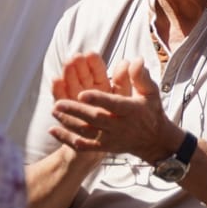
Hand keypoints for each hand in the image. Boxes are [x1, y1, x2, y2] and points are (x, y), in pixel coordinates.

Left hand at [50, 56, 178, 162]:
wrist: (154, 140)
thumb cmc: (150, 111)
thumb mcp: (151, 92)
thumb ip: (140, 76)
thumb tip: (134, 60)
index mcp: (131, 110)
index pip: (114, 104)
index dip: (98, 99)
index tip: (82, 94)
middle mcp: (120, 126)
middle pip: (96, 119)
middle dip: (76, 111)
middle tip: (58, 104)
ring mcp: (110, 138)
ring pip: (86, 132)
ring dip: (68, 122)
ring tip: (55, 111)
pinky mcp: (103, 147)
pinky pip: (83, 146)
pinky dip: (67, 139)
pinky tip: (53, 130)